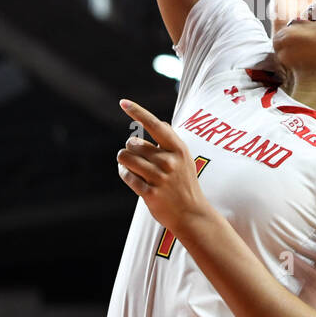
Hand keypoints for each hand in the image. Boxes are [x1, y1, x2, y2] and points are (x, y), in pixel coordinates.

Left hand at [116, 99, 210, 239]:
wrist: (192, 214)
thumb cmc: (184, 183)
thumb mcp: (185, 159)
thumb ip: (171, 141)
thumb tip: (157, 122)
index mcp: (179, 149)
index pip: (155, 125)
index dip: (138, 112)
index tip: (123, 102)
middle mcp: (169, 161)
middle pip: (134, 143)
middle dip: (130, 148)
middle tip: (136, 156)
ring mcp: (160, 178)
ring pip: (126, 158)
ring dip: (123, 160)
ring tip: (128, 164)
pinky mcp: (150, 193)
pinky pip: (127, 176)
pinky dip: (124, 174)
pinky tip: (128, 175)